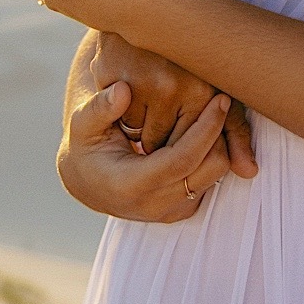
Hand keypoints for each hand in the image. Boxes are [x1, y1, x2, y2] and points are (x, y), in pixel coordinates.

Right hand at [58, 79, 235, 222]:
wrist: (86, 178)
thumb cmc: (86, 144)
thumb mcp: (83, 122)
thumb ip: (100, 106)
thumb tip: (123, 90)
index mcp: (129, 185)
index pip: (182, 160)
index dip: (205, 129)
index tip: (220, 99)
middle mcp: (152, 206)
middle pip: (208, 169)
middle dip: (219, 133)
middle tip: (219, 98)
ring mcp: (168, 212)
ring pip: (216, 176)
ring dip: (219, 143)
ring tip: (210, 112)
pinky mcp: (179, 210)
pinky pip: (211, 181)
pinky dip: (213, 155)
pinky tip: (201, 130)